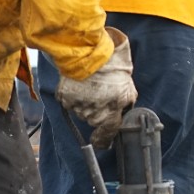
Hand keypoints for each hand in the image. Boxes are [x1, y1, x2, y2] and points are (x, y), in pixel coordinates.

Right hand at [57, 27, 136, 146]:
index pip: (108, 133)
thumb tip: (123, 113)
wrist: (88, 51)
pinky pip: (70, 103)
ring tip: (91, 86)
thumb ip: (125, 104)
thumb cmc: (112, 67)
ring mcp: (77, 106)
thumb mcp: (128, 88)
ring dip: (86, 103)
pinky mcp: (64, 97)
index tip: (102, 143)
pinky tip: (80, 85)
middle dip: (98, 111)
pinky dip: (74, 96)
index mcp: (111, 111)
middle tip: (101, 94)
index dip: (105, 139)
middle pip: (94, 121)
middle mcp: (93, 113)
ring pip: (82, 112)